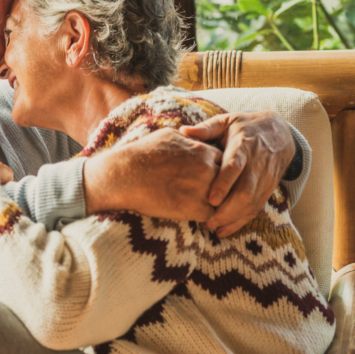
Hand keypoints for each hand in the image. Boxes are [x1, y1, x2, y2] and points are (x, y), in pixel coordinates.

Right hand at [83, 128, 222, 221]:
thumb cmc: (143, 154)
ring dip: (217, 205)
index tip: (212, 177)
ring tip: (210, 210)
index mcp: (203, 151)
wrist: (126, 175)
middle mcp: (207, 169)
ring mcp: (203, 189)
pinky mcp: (194, 209)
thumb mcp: (169, 136)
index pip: (226, 161)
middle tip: (217, 196)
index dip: (219, 170)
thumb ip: (189, 139)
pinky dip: (206, 218)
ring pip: (223, 200)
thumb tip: (192, 137)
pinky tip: (197, 217)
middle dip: (223, 188)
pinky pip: (211, 216)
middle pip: (229, 181)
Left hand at [180, 110, 295, 236]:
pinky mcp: (268, 188)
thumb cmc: (246, 127)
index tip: (211, 199)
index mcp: (244, 145)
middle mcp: (257, 163)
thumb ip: (206, 128)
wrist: (279, 132)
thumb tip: (182, 131)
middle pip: (245, 191)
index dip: (224, 183)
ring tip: (211, 227)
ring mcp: (265, 178)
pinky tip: (224, 230)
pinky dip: (241, 221)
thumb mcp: (227, 121)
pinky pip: (256, 208)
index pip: (235, 166)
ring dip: (232, 218)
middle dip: (226, 210)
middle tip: (206, 221)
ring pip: (252, 203)